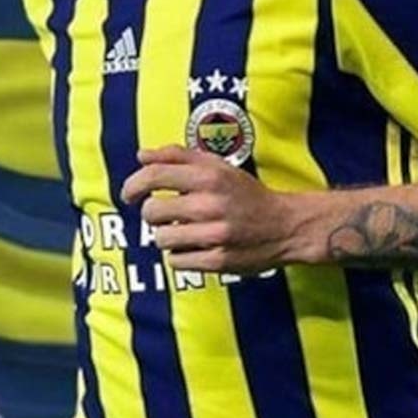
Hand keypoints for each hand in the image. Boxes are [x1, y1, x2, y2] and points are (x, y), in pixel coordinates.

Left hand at [120, 145, 318, 272]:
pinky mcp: (217, 260)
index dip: (133, 185)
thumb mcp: (218, 167)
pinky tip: (195, 248)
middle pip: (151, 211)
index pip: (154, 176)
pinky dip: (180, 256)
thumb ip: (178, 156)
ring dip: (167, 237)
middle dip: (154, 214)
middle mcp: (211, 204)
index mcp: (210, 177)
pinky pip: (175, 262)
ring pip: (160, 239)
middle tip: (167, 214)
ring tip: (185, 232)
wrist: (287, 226)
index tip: (129, 194)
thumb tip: (142, 156)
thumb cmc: (246, 195)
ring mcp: (214, 234)